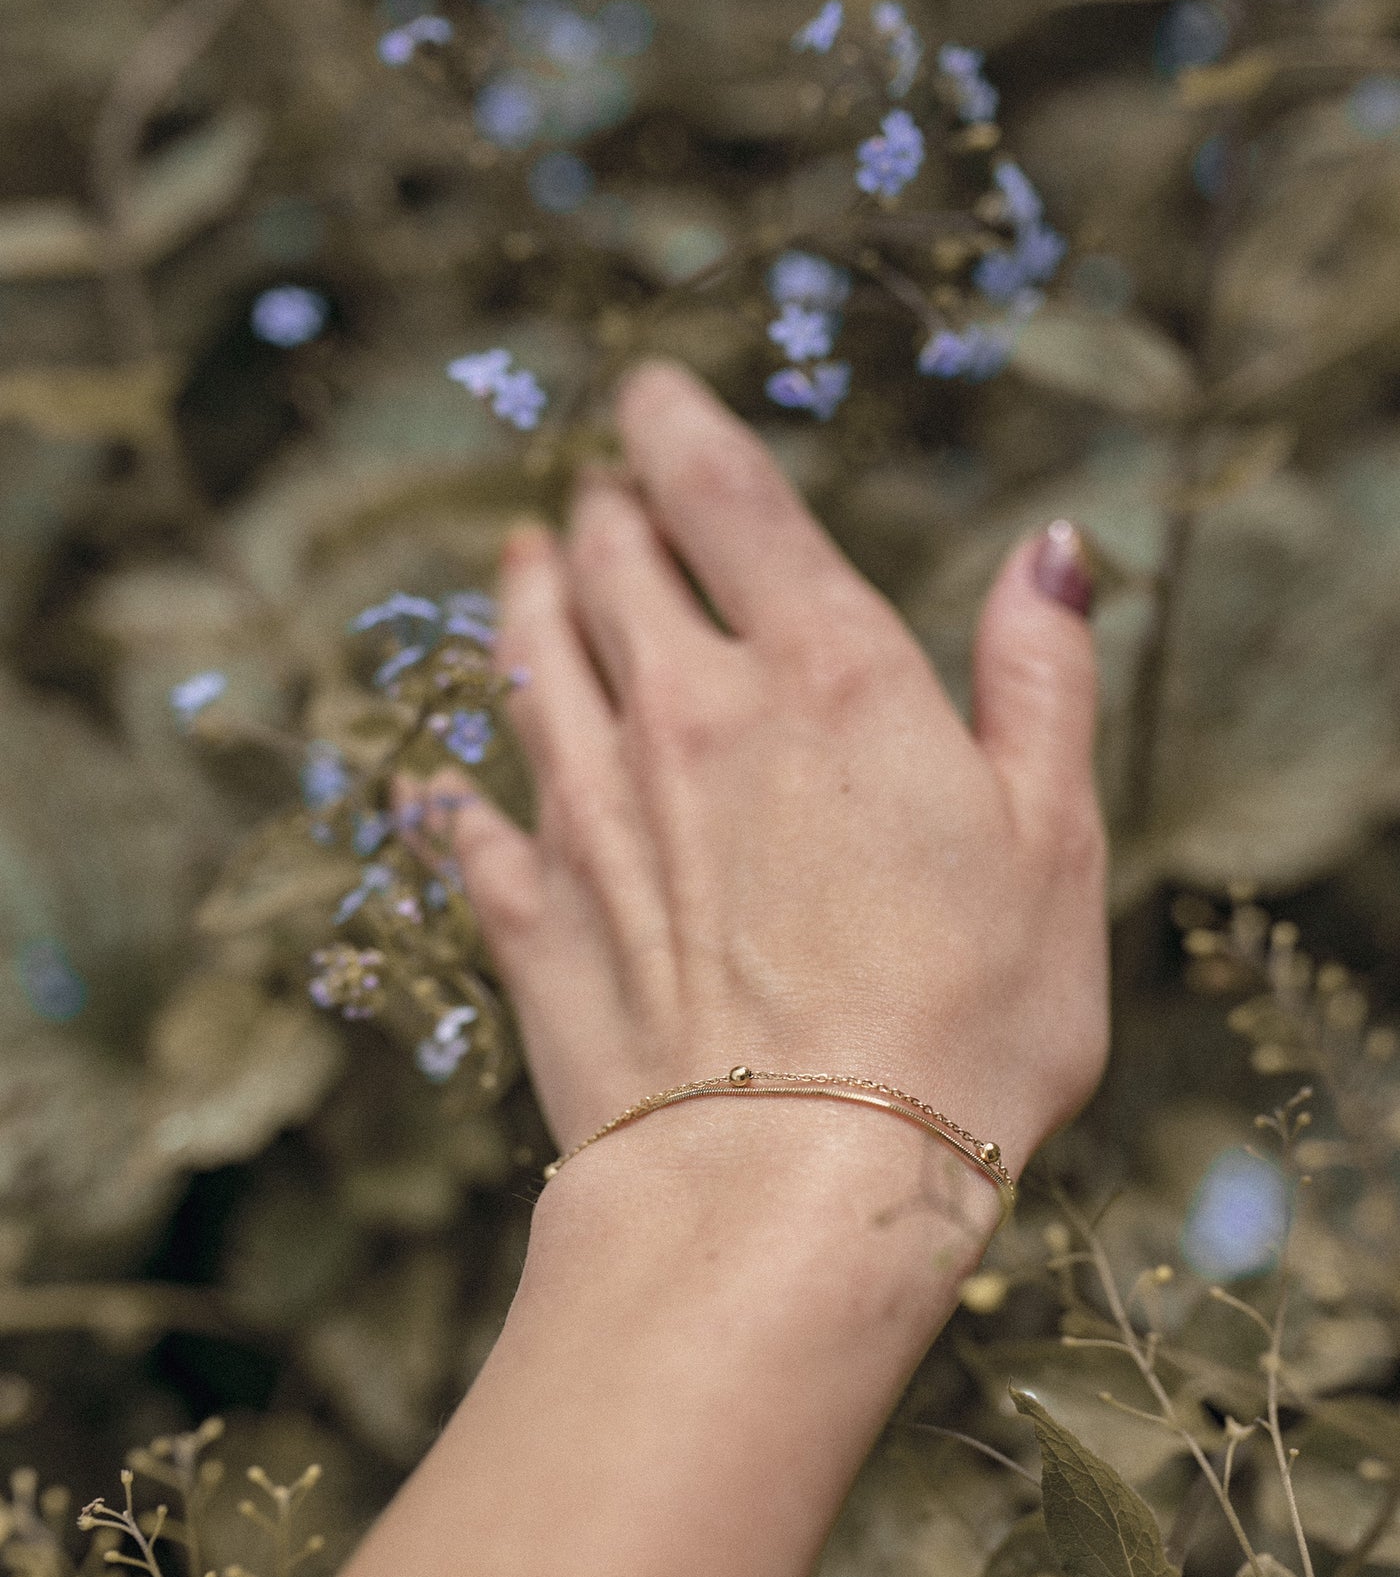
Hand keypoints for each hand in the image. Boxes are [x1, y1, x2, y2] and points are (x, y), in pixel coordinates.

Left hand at [417, 361, 1107, 1178]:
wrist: (794, 1187)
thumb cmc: (961, 1025)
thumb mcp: (1055, 844)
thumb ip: (1040, 681)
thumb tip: (1049, 553)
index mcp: (825, 677)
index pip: (724, 496)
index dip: (676, 424)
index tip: (644, 389)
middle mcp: (688, 717)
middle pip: (612, 568)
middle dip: (604, 512)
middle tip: (596, 491)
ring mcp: (591, 814)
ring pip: (530, 666)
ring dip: (524, 603)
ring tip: (520, 563)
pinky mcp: (530, 917)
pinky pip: (466, 825)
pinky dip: (449, 793)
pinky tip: (430, 781)